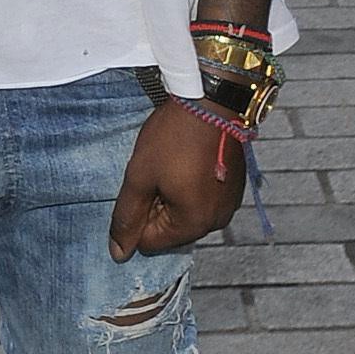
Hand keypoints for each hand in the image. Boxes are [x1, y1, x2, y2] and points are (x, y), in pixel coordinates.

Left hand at [109, 100, 244, 261]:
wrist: (213, 99)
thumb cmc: (174, 137)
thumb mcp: (140, 176)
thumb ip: (127, 218)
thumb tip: (119, 254)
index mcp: (194, 224)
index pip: (150, 241)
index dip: (139, 213)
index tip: (146, 181)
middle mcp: (216, 221)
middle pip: (171, 230)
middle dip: (158, 205)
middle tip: (159, 170)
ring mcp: (229, 204)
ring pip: (187, 213)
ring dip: (174, 195)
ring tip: (175, 162)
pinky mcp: (235, 187)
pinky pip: (204, 200)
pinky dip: (192, 186)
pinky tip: (189, 160)